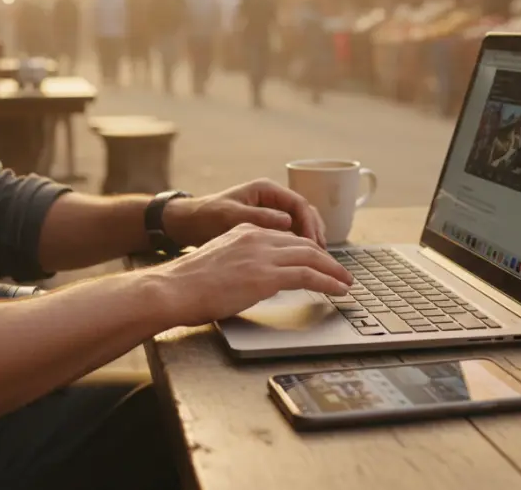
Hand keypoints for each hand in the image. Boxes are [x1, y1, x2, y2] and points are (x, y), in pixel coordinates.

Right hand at [151, 223, 352, 326]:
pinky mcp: (266, 275)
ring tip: (346, 282)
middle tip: (341, 272)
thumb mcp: (219, 261)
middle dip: (326, 259)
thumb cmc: (187, 283)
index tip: (318, 261)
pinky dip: (328, 282)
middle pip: (303, 244)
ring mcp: (262, 255)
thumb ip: (240, 263)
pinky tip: (338, 289)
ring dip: (333, 271)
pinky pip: (308, 275)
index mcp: (245, 231)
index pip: (286, 237)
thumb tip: (250, 279)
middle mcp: (257, 237)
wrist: (173, 288)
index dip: (307, 250)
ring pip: (311, 257)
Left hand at [163, 178, 325, 247]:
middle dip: (316, 235)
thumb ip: (260, 218)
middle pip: (305, 214)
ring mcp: (268, 210)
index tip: (316, 246)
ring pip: (300, 225)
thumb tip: (289, 222)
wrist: (185, 224)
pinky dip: (297, 246)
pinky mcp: (264, 225)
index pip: (301, 205)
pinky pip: (288, 233)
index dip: (312, 226)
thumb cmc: (205, 217)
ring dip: (309, 242)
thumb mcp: (231, 217)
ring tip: (318, 263)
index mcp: (266, 190)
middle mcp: (271, 197)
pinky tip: (301, 262)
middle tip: (324, 258)